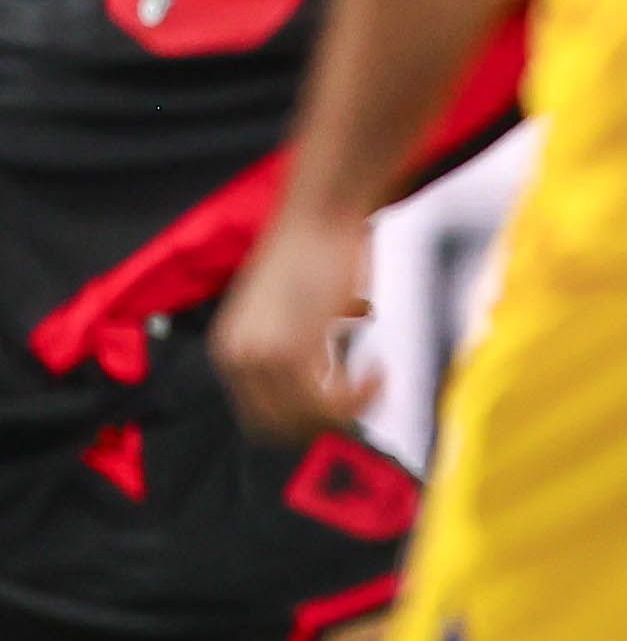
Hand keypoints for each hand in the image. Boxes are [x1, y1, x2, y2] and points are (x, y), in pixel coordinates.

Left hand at [212, 206, 378, 442]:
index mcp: (232, 350)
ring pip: (309, 419)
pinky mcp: (294, 350)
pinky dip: (361, 396)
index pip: (261, 416)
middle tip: (363, 400)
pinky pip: (330, 402)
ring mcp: (263, 357)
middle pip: (280, 426)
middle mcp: (239, 359)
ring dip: (351, 408)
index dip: (304, 417)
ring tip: (378, 380)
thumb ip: (298, 345)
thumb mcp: (291, 309)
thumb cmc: (315, 250)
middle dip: (327, 422)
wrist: (320, 214)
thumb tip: (331, 376)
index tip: (342, 402)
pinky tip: (380, 372)